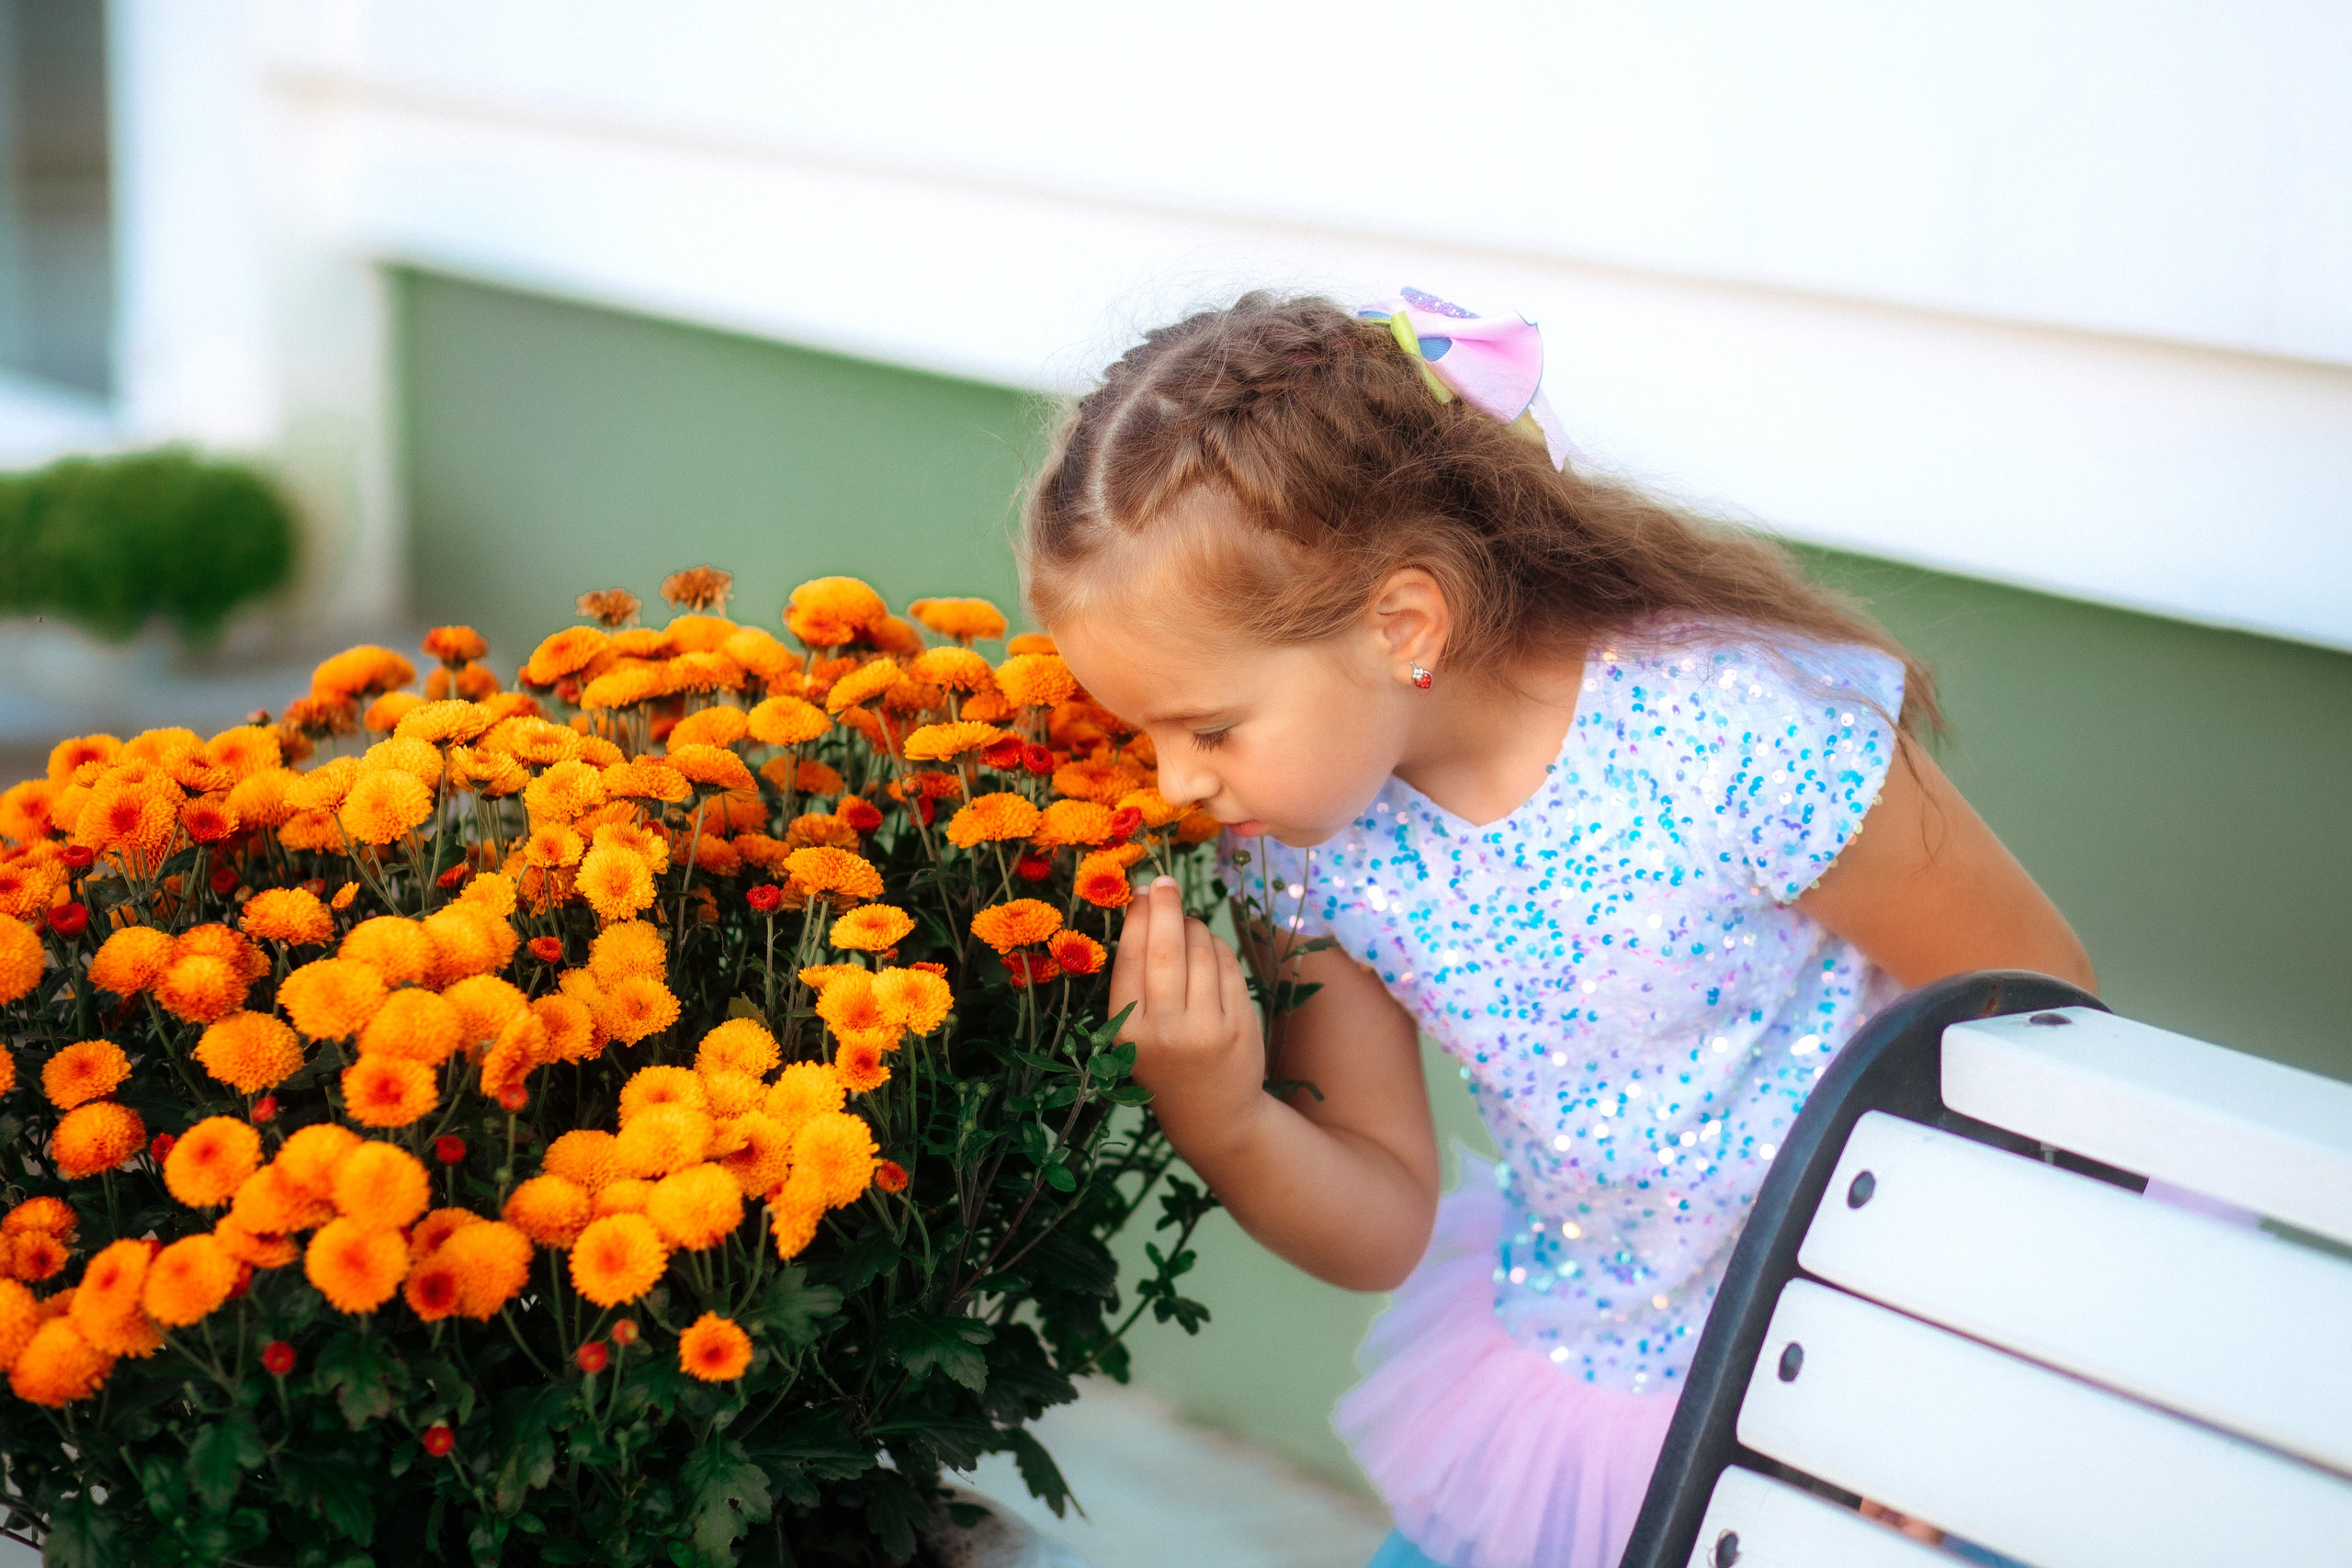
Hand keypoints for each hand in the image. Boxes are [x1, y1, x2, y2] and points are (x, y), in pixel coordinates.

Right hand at [1108, 877, 1265, 1149]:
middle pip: (1167, 949)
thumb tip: (1145, 908)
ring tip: (1187, 925)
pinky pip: (1228, 966)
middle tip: (1164, 883)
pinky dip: (1218, 948)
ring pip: (1201, 952)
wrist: (1210, 1114)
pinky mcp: (1238, 1025)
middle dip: (1166, 907)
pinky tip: (1209, 947)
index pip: (1132, 959)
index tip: (1142, 891)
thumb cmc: (1164, 1063)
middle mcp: (1165, 1030)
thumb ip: (1135, 982)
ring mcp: (1206, 1027)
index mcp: (1128, 1030)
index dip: (1138, 918)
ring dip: (1194, 928)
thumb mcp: (1134, 1033)